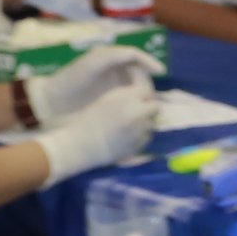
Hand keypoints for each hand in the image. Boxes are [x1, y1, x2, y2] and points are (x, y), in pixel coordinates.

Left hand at [27, 42, 159, 121]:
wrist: (51, 104)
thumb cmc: (71, 80)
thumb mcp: (94, 62)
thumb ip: (117, 55)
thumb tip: (139, 56)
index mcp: (110, 58)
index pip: (136, 57)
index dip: (150, 62)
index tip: (161, 72)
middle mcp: (113, 72)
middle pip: (140, 74)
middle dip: (148, 82)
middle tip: (150, 94)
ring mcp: (112, 89)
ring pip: (137, 89)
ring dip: (144, 96)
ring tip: (147, 105)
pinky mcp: (110, 104)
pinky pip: (129, 103)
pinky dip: (137, 106)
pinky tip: (139, 112)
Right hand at [33, 71, 160, 183]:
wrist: (82, 144)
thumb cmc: (90, 119)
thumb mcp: (108, 99)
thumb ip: (127, 94)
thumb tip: (144, 92)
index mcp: (126, 97)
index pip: (147, 91)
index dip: (143, 96)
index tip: (138, 100)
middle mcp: (137, 112)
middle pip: (155, 107)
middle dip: (148, 109)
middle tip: (137, 113)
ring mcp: (140, 129)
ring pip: (152, 123)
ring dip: (144, 123)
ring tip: (129, 126)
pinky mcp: (139, 144)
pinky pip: (147, 137)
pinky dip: (141, 136)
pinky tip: (127, 137)